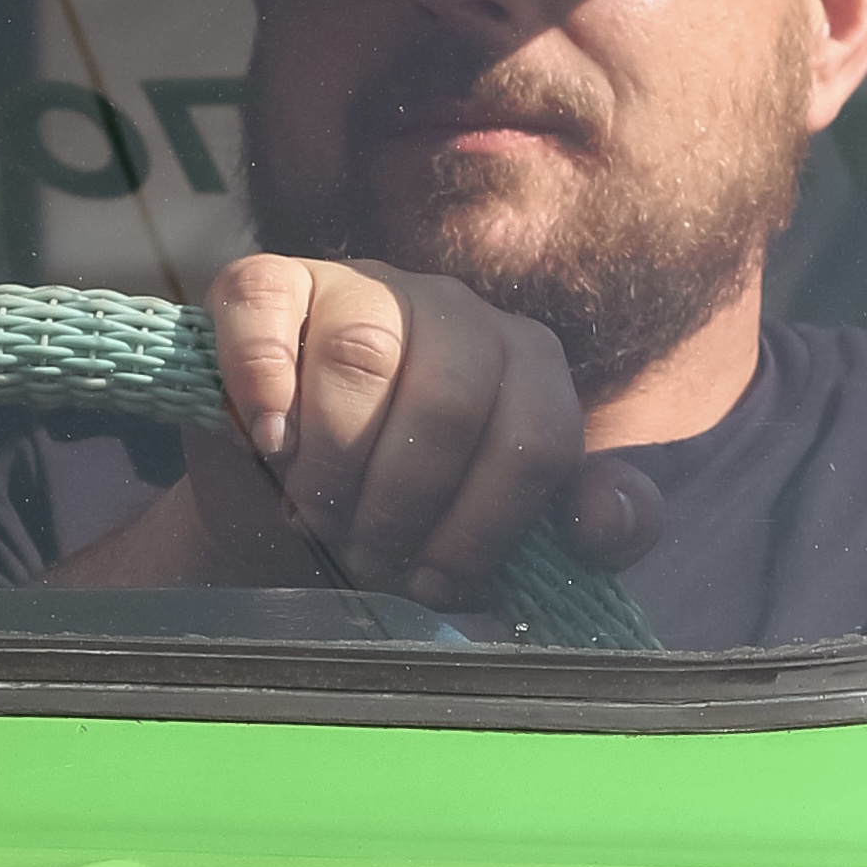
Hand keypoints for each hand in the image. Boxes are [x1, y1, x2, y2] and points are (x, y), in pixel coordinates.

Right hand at [179, 253, 636, 605]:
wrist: (289, 507)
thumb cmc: (409, 519)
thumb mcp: (507, 536)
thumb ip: (596, 525)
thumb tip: (605, 519)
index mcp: (529, 366)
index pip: (537, 441)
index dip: (483, 530)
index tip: (434, 582)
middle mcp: (456, 311)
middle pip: (448, 400)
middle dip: (402, 504)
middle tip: (364, 553)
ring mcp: (364, 287)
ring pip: (360, 355)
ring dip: (332, 464)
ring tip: (311, 513)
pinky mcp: (276, 284)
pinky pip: (264, 302)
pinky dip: (261, 377)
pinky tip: (268, 439)